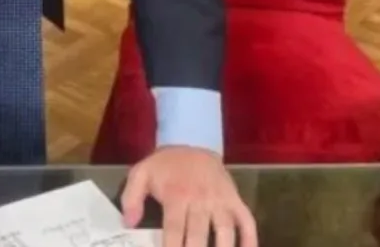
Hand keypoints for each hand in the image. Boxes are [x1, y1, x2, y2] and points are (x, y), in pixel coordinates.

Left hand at [121, 146, 257, 246]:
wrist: (192, 142)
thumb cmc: (165, 165)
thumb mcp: (141, 173)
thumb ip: (131, 197)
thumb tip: (128, 223)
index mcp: (176, 195)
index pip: (173, 228)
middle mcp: (200, 199)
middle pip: (198, 234)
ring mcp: (221, 200)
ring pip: (225, 231)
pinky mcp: (235, 200)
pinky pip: (247, 221)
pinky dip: (250, 239)